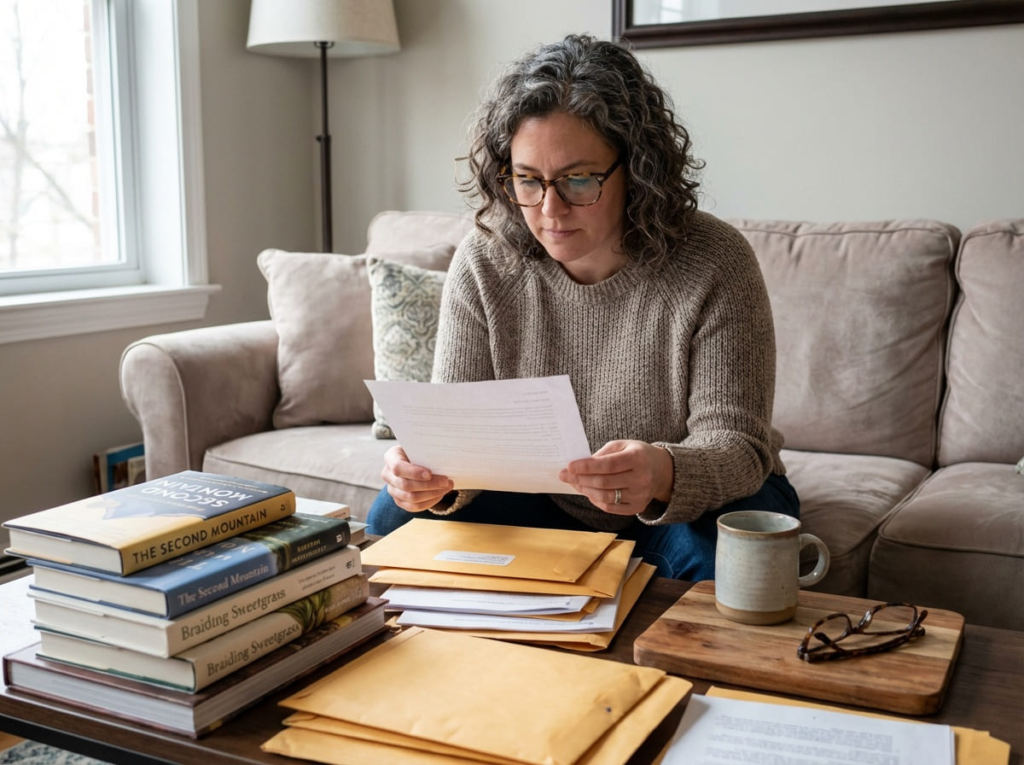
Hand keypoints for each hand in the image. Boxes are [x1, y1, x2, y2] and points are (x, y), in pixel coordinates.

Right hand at [381, 445, 453, 512]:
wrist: (413, 459)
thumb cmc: (417, 451)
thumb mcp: (419, 447)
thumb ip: (425, 453)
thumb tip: (442, 461)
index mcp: (390, 457)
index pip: (398, 467)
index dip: (413, 472)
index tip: (429, 474)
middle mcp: (387, 475)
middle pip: (406, 485)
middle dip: (429, 485)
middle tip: (446, 481)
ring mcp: (392, 490)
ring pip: (411, 498)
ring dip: (432, 494)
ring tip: (446, 487)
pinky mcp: (399, 501)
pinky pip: (414, 507)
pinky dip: (429, 502)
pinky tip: (440, 494)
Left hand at [559, 440, 673, 515]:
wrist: (662, 471)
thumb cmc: (637, 454)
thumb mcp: (622, 445)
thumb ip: (602, 454)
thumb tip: (580, 466)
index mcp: (638, 458)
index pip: (607, 465)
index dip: (586, 467)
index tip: (569, 466)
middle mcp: (641, 478)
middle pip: (604, 482)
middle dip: (580, 479)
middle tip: (564, 475)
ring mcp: (640, 495)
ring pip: (605, 497)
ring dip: (585, 490)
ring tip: (574, 483)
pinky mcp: (637, 507)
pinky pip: (610, 507)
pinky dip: (596, 500)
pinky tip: (588, 492)